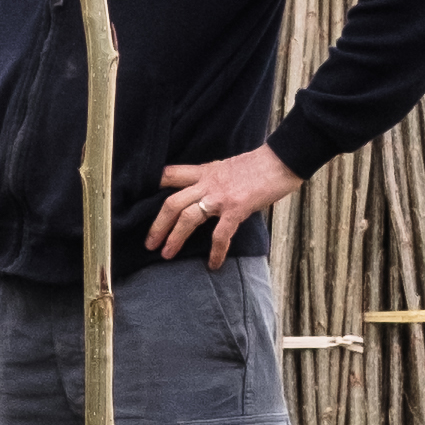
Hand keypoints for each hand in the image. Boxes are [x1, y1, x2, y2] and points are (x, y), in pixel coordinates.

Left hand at [151, 140, 295, 264]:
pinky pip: (220, 234)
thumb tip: (210, 196)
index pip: (170, 175)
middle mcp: (208, 183)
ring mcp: (220, 196)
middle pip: (172, 202)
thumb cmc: (261, 165)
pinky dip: (216, 252)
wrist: (282, 160)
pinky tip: (214, 264)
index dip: (154, 187)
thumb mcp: (229, 167)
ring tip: (167, 254)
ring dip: (174, 238)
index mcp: (205, 171)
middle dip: (158, 224)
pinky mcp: (236, 208)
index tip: (142, 202)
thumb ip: (215, 180)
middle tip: (149, 243)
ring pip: (187, 217)